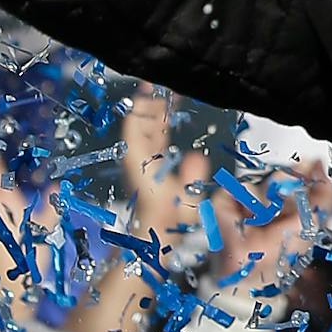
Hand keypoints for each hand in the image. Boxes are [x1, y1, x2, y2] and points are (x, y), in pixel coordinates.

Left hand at [120, 87, 205, 242]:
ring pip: (146, 135)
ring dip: (154, 115)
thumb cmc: (168, 227)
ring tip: (165, 97)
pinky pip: (153, 143)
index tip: (149, 89)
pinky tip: (168, 122)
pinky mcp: (152, 173)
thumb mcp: (185, 205)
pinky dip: (159, 129)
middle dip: (149, 106)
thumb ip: (190, 181)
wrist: (155, 246)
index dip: (142, 110)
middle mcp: (140, 165)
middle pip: (140, 128)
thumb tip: (195, 157)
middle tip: (159, 84)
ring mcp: (145, 168)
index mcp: (144, 168)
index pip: (135, 131)